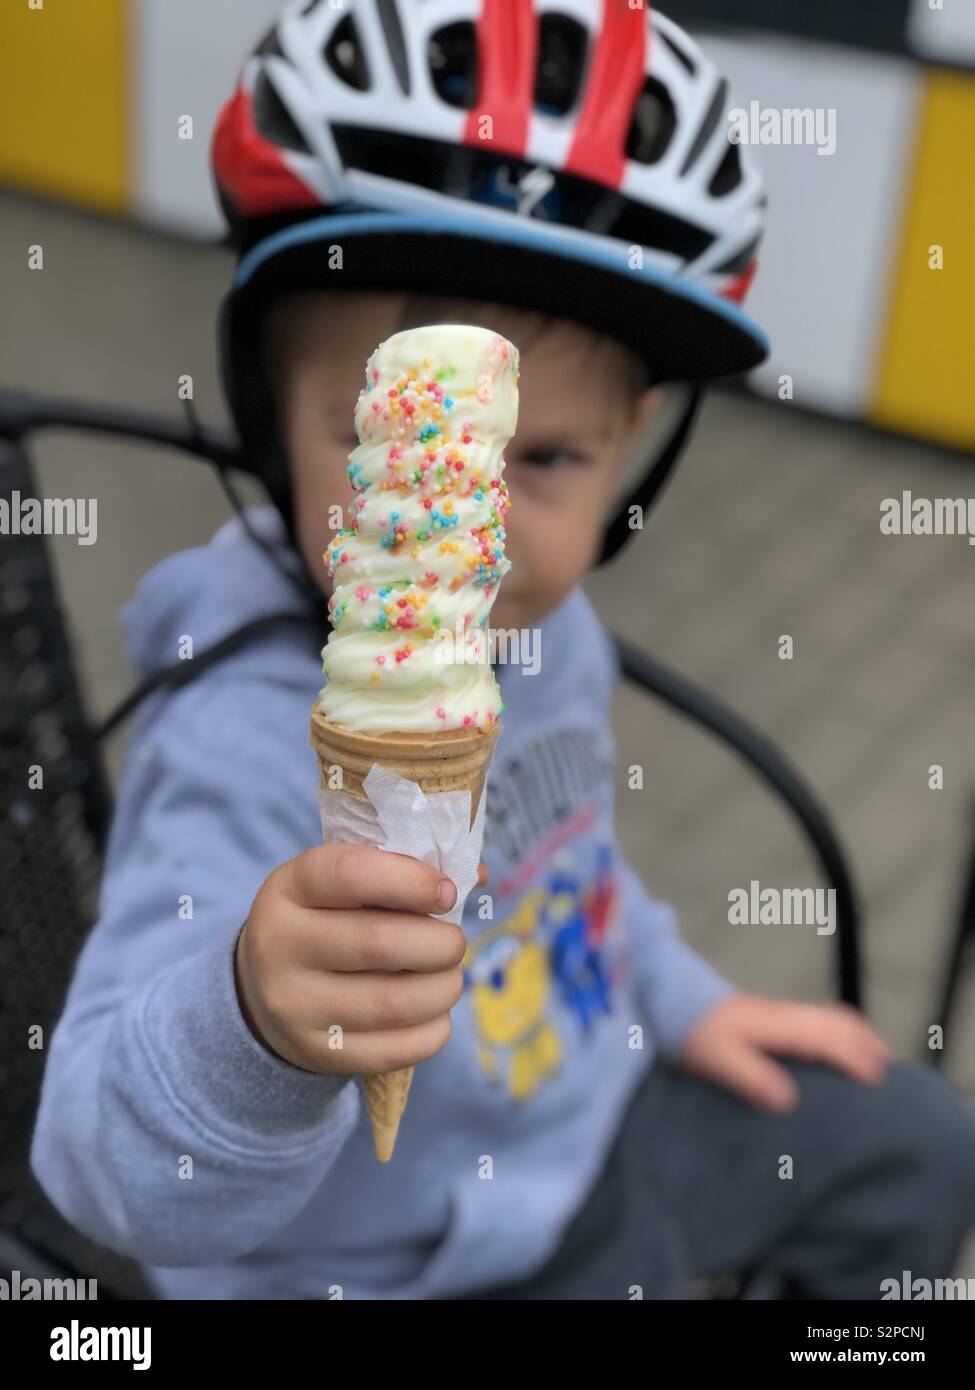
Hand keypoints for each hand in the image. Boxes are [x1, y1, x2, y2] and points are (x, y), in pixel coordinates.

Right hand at [235, 845, 468, 1076]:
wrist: (264, 988)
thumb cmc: (326, 919)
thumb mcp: (343, 883)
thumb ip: (404, 871)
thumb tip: (478, 875)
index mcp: (290, 888)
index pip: (351, 874)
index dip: (412, 880)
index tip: (447, 892)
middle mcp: (280, 946)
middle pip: (380, 942)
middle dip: (440, 942)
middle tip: (454, 942)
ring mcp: (294, 1006)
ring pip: (395, 1002)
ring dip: (444, 988)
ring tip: (449, 977)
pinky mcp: (317, 1053)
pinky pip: (396, 1050)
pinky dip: (434, 1030)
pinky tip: (435, 1012)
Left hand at [677, 994, 892, 1112]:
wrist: (670, 998)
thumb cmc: (693, 1031)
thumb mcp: (717, 1059)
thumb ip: (751, 1078)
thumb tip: (787, 1100)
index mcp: (779, 1026)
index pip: (829, 1039)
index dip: (856, 1058)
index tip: (878, 1082)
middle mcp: (786, 1016)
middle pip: (840, 1023)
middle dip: (867, 1045)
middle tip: (889, 1074)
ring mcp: (779, 1014)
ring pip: (831, 1018)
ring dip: (856, 1037)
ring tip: (874, 1062)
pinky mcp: (771, 1018)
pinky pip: (818, 1021)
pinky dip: (839, 1033)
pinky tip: (833, 1053)